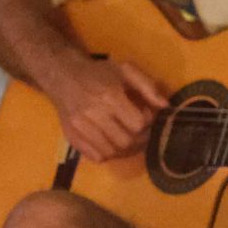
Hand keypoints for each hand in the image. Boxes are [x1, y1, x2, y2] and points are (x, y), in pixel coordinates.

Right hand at [49, 57, 165, 161]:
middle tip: (139, 132)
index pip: (137, 124)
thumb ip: (147, 86)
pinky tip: (110, 142)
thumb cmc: (98, 73)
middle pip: (125, 141)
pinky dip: (107, 154)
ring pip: (111, 152)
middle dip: (138, 140)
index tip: (145, 115)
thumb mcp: (125, 70)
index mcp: (109, 96)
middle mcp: (94, 114)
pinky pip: (95, 157)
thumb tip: (165, 106)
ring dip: (124, 149)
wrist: (63, 76)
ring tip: (126, 137)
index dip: (147, 122)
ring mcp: (80, 128)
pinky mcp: (71, 137)